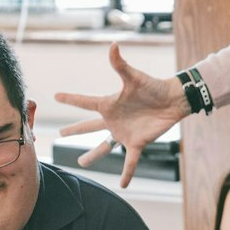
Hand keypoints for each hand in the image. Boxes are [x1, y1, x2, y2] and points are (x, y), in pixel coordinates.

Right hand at [55, 44, 188, 185]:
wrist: (174, 100)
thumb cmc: (154, 86)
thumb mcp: (134, 76)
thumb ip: (120, 64)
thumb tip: (113, 45)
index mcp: (109, 105)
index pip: (85, 102)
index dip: (71, 99)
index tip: (55, 95)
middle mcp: (113, 120)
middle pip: (89, 127)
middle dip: (75, 130)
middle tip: (60, 134)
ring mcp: (123, 133)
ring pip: (104, 147)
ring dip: (93, 155)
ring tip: (80, 162)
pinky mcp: (137, 143)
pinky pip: (130, 161)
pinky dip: (127, 173)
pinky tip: (123, 184)